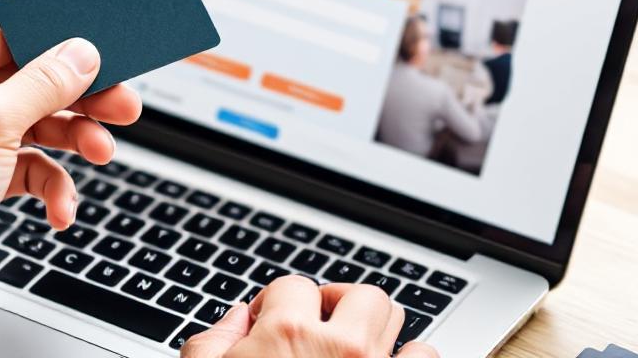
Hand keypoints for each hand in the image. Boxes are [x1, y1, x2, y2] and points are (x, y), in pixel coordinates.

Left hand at [0, 22, 140, 284]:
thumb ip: (44, 83)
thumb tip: (80, 54)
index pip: (7, 40)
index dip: (56, 48)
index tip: (99, 55)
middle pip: (32, 85)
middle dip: (79, 100)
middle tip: (121, 106)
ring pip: (38, 127)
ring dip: (74, 141)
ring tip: (102, 152)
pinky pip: (29, 169)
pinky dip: (51, 185)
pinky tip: (61, 207)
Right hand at [181, 276, 438, 357]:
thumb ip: (213, 343)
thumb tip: (239, 318)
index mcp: (286, 336)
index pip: (294, 286)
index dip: (279, 304)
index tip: (273, 324)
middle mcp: (338, 347)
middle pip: (359, 294)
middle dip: (339, 305)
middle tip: (322, 326)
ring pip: (396, 319)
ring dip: (378, 329)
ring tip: (355, 350)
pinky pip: (424, 356)